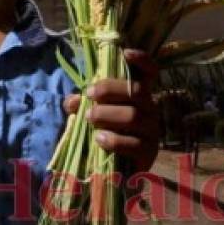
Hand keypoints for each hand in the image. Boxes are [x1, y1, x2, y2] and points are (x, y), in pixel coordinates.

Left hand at [64, 49, 159, 172]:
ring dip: (108, 114)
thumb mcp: (93, 115)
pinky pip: (134, 143)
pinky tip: (99, 139)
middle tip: (89, 95)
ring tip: (89, 118)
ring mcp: (152, 130)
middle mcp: (150, 108)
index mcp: (139, 95)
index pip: (150, 72)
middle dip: (110, 89)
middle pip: (136, 91)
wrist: (118, 170)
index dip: (142, 60)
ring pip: (134, 115)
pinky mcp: (149, 151)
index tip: (126, 53)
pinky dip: (114, 140)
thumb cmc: (107, 133)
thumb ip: (83, 104)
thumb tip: (71, 101)